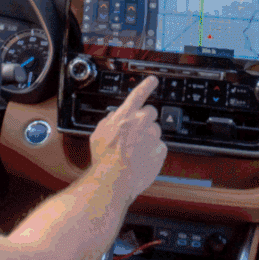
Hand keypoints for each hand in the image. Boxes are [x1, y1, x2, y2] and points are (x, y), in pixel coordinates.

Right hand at [89, 75, 166, 199]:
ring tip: (135, 151)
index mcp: (125, 116)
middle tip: (136, 133)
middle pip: (150, 113)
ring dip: (148, 138)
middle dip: (145, 120)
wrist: (114, 179)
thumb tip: (113, 117)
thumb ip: (108, 121)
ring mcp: (153, 136)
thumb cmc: (103, 158)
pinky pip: (159, 147)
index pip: (138, 94)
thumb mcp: (98, 134)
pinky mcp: (160, 150)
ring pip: (155, 131)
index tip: (153, 80)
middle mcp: (141, 122)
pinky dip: (152, 152)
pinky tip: (141, 160)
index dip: (146, 85)